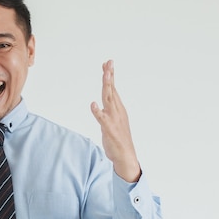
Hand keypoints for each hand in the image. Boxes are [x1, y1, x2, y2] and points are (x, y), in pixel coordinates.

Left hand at [90, 60, 140, 182]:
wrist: (125, 156)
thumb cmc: (118, 138)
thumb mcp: (113, 120)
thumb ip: (108, 109)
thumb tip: (102, 101)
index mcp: (118, 109)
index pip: (113, 89)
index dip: (110, 76)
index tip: (107, 63)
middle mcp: (117, 111)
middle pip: (111, 91)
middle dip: (109, 76)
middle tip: (108, 63)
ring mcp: (114, 120)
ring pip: (109, 100)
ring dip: (106, 87)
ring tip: (105, 75)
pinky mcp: (109, 129)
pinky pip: (102, 119)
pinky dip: (97, 112)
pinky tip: (93, 104)